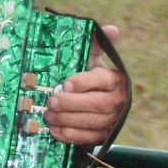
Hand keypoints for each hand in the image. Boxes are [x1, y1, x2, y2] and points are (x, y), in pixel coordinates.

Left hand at [47, 24, 126, 146]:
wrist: (94, 98)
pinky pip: (89, 138)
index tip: (65, 84)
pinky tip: (56, 130)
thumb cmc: (89, 76)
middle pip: (97, 104)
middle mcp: (118, 100)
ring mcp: (113, 120)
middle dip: (72, 104)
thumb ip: (96, 44)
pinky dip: (71, 135)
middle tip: (51, 101)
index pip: (101, 80)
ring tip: (49, 115)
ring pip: (92, 122)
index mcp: (115, 79)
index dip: (83, 83)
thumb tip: (111, 29)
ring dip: (68, 119)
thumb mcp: (92, 58)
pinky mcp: (104, 135)